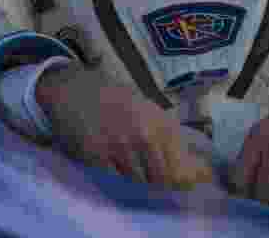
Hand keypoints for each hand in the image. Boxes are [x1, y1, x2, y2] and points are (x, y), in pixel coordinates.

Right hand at [35, 64, 214, 187]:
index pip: (180, 166)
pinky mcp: (96, 155)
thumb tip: (192, 164)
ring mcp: (119, 146)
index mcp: (161, 123)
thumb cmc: (116, 98)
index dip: (184, 178)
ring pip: (137, 180)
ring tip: (129, 158)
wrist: (77, 88)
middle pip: (161, 178)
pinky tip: (112, 158)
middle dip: (160, 179)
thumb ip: (169, 134)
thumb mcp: (149, 108)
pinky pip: (114, 177)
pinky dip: (116, 172)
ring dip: (137, 175)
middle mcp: (144, 135)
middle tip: (152, 171)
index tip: (184, 180)